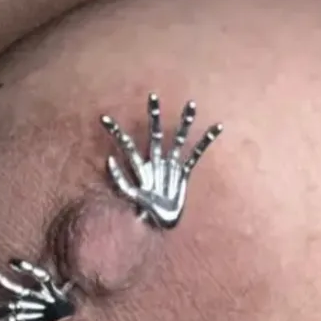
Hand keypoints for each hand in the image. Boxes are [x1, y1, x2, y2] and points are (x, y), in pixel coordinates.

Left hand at [100, 93, 221, 227]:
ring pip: (178, 140)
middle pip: (154, 134)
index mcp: (141, 167)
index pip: (126, 145)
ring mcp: (171, 166)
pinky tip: (217, 127)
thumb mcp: (129, 197)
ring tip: (191, 104)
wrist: (160, 224)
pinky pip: (196, 155)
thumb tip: (109, 159)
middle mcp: (156, 162)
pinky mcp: (184, 173)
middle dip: (154, 116)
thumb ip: (119, 180)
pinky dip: (205, 142)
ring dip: (184, 123)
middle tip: (152, 95)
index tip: (103, 118)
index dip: (115, 132)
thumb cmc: (144, 212)